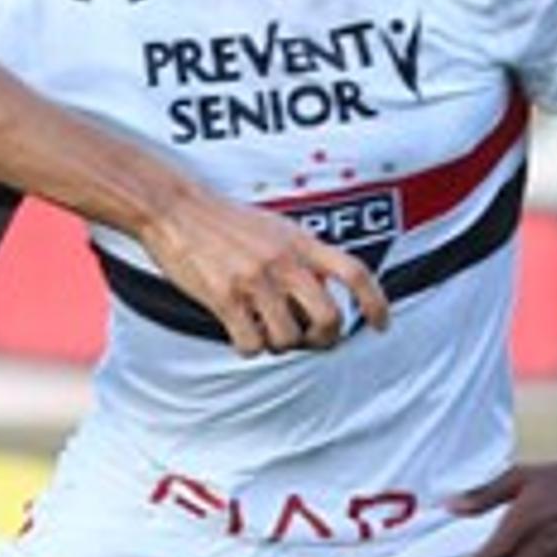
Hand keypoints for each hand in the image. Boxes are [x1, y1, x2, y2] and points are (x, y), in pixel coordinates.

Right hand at [138, 187, 386, 356]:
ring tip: (262, 329)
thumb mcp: (275, 228)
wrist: (174, 208)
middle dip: (324, 339)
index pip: (355, 273)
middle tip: (310, 340)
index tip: (381, 325)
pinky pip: (251, 345)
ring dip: (278, 344)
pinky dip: (248, 348)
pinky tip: (238, 333)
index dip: (376, 303)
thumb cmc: (223, 220)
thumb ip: (302, 256)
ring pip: (288, 339)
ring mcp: (255, 281)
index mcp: (301, 242)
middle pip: (329, 318)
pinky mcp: (224, 298)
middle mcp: (284, 262)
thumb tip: (324, 293)